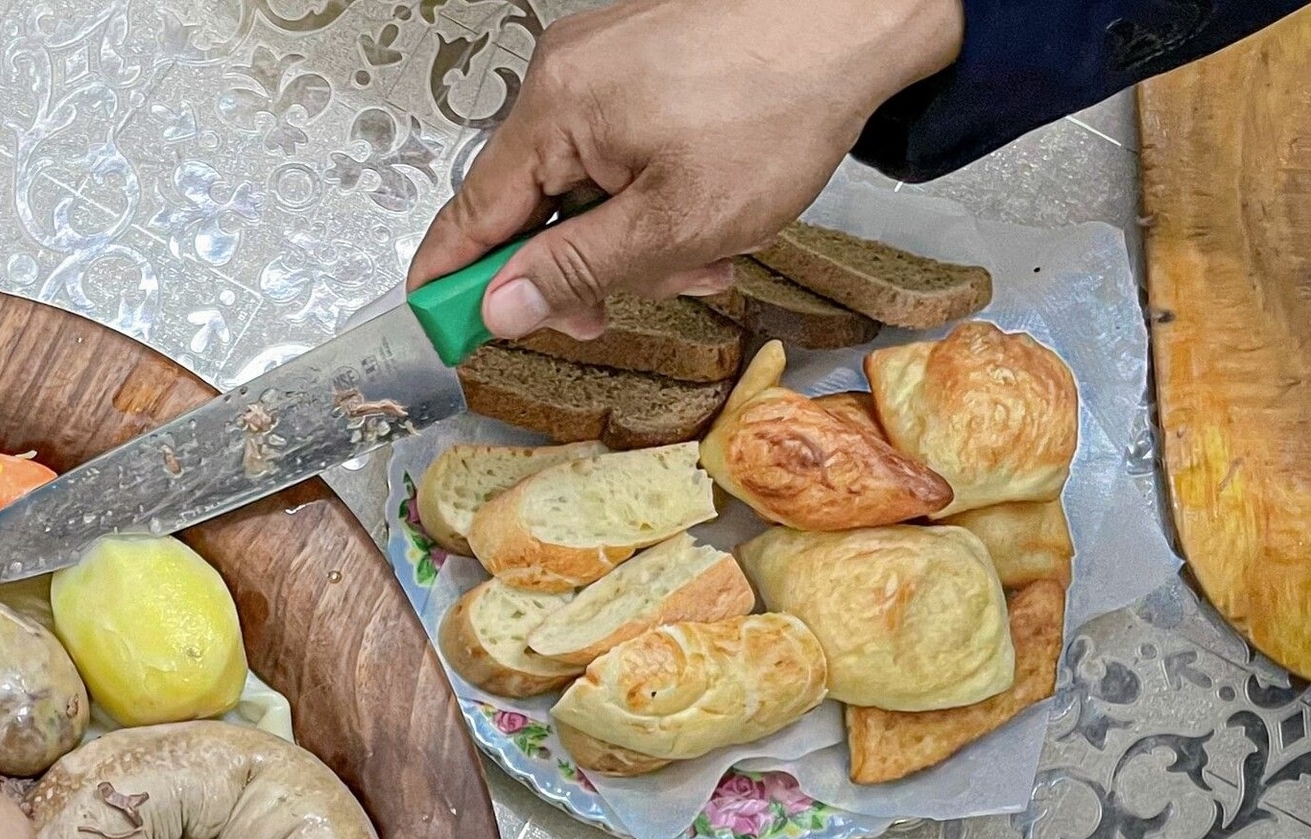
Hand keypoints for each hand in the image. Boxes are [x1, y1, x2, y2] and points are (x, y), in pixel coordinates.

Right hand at [408, 0, 960, 340]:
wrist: (858, 17)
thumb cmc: (782, 98)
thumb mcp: (674, 222)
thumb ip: (575, 270)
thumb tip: (500, 308)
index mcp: (555, 109)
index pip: (469, 219)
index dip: (455, 288)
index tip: (451, 336)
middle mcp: (564, 76)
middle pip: (529, 206)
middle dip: (576, 269)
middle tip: (611, 312)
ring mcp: (601, 64)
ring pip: (581, 184)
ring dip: (627, 238)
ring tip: (698, 252)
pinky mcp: (638, 62)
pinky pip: (614, 148)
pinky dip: (647, 193)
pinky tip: (700, 211)